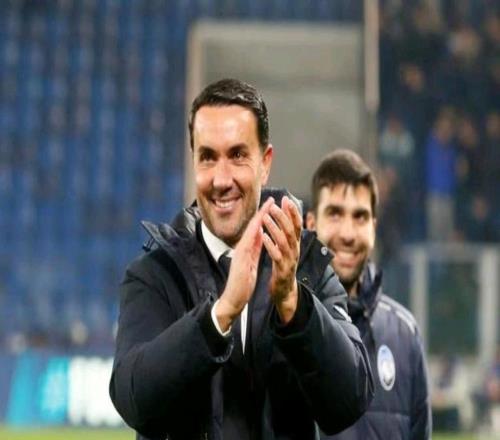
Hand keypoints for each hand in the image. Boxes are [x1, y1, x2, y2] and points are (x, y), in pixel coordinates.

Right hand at [215, 197, 273, 331]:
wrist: (233, 299)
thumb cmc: (241, 284)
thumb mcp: (251, 263)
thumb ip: (254, 250)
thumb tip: (259, 238)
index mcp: (246, 250)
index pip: (256, 231)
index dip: (264, 218)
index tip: (272, 207)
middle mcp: (242, 249)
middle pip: (253, 227)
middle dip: (262, 213)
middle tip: (271, 200)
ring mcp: (239, 253)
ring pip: (250, 232)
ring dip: (258, 219)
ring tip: (267, 207)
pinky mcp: (239, 260)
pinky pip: (246, 244)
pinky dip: (252, 234)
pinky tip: (258, 226)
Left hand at [262, 196, 301, 323]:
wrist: (285, 290)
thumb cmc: (283, 266)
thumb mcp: (286, 248)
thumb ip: (286, 234)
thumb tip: (285, 216)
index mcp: (295, 244)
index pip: (297, 224)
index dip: (292, 212)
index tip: (286, 199)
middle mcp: (295, 250)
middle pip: (291, 230)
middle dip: (283, 216)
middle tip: (274, 205)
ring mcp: (290, 260)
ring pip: (284, 241)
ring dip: (275, 228)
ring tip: (266, 217)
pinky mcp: (282, 270)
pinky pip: (276, 255)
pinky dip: (270, 245)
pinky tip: (263, 237)